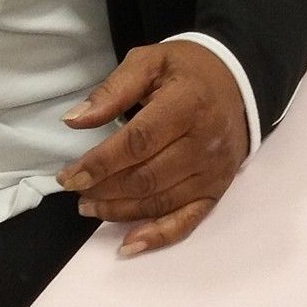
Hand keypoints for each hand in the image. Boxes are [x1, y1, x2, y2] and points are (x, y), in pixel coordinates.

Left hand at [55, 40, 249, 257]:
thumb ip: (112, 90)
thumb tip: (74, 121)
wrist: (237, 81)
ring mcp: (213, 171)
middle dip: (105, 189)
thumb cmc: (186, 70)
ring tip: (90, 208)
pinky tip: (129, 244)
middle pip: (147, 176)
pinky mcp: (216, 190)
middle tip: (75, 192)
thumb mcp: (149, 62)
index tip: (69, 176)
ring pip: (160, 201)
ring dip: (120, 211)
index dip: (100, 163)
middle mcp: (204, 143)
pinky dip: (158, 235)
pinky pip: (187, 220)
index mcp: (187, 104)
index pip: (138, 141)